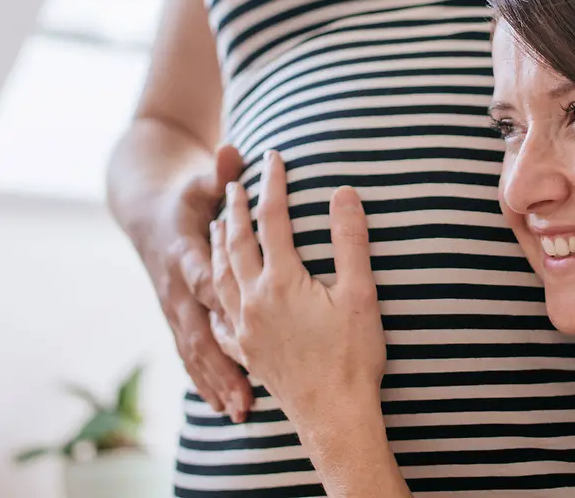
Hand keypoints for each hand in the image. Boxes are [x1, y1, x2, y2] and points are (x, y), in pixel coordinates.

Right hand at [138, 144, 253, 420]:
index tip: (244, 326)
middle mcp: (176, 288)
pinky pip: (191, 354)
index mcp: (184, 253)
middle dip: (221, 363)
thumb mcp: (198, 181)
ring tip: (239, 412)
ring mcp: (174, 308)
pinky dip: (205, 381)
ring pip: (194, 350)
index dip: (221, 302)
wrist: (146, 213)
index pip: (203, 280)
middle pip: (199, 330)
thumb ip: (218, 172)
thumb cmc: (185, 196)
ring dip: (215, 381)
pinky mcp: (177, 319)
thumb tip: (233, 149)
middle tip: (246, 393)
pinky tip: (223, 408)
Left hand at [211, 150, 386, 425]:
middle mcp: (254, 301)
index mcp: (281, 282)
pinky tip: (215, 296)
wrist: (334, 416)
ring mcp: (245, 329)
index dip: (274, 185)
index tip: (274, 157)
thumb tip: (342, 193)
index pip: (273, 220)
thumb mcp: (359, 293)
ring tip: (219, 225)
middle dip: (236, 209)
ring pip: (221, 277)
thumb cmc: (352, 356)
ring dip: (219, 246)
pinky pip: (220, 320)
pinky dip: (214, 299)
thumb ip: (349, 240)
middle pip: (237, 244)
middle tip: (234, 183)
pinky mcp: (247, 353)